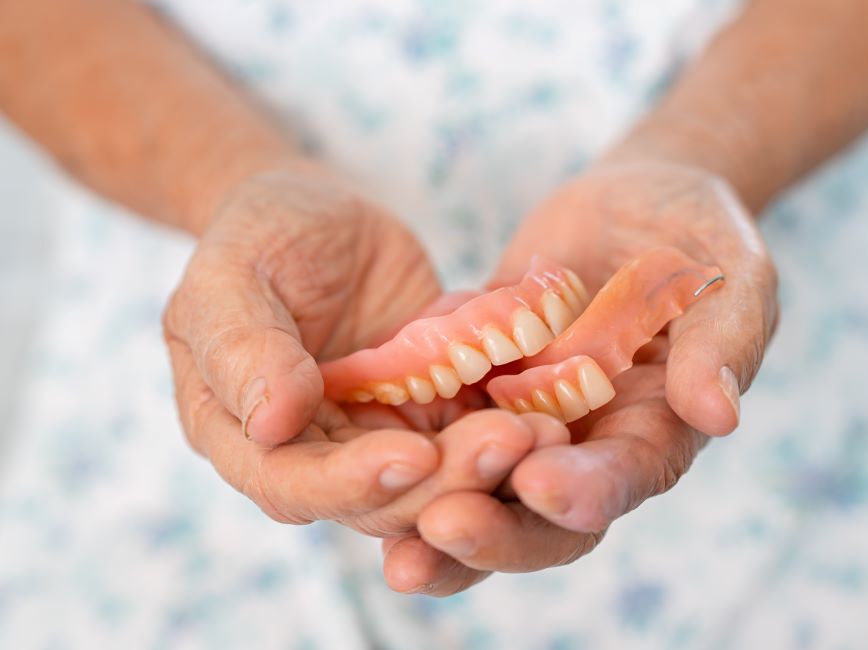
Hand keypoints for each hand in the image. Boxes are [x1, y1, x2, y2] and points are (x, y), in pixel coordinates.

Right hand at [162, 164, 567, 535]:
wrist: (315, 216)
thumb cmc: (257, 237)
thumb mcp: (229, 274)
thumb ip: (242, 346)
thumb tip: (270, 425)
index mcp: (245, 435)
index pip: (292, 485)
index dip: (349, 483)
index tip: (410, 456)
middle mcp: (315, 454)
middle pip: (380, 498)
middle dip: (446, 480)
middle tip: (510, 442)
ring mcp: (378, 438)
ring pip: (437, 480)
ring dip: (491, 466)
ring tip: (546, 433)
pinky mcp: (430, 413)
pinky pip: (472, 435)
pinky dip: (512, 431)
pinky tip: (555, 412)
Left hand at [388, 159, 777, 593]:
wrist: (632, 204)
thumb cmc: (698, 236)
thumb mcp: (730, 279)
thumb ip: (724, 343)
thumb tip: (719, 417)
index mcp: (653, 432)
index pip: (625, 480)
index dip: (587, 492)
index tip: (541, 486)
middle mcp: (585, 443)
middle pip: (541, 514)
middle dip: (496, 531)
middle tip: (439, 531)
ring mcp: (525, 418)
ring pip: (478, 487)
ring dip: (432, 518)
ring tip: (389, 547)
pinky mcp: (477, 385)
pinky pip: (435, 422)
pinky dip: (400, 443)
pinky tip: (351, 454)